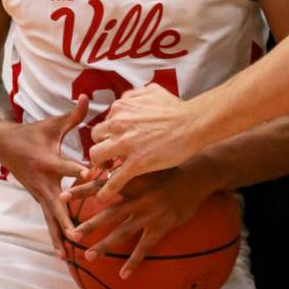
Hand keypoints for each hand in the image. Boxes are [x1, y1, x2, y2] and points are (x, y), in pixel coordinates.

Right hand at [0, 95, 88, 254]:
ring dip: (60, 235)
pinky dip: (55, 236)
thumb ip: (74, 115)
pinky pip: (48, 220)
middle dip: (69, 218)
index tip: (92, 177)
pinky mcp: (39, 200)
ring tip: (70, 254)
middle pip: (57, 203)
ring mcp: (39, 193)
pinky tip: (63, 255)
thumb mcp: (53, 123)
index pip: (66, 167)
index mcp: (47, 161)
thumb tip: (89, 96)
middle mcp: (43, 181)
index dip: (79, 171)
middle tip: (80, 234)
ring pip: (51, 218)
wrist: (3, 144)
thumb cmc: (33, 132)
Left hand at [62, 163, 215, 278]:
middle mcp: (138, 198)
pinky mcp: (161, 226)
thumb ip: (128, 167)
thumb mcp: (148, 163)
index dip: (82, 190)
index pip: (102, 184)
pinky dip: (133, 262)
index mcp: (132, 181)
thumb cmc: (171, 168)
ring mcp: (149, 213)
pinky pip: (145, 247)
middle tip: (70, 234)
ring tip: (89, 257)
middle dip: (88, 224)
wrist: (198, 175)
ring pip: (123, 232)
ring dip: (105, 245)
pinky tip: (123, 274)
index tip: (62, 195)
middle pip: (108, 213)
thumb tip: (106, 165)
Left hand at [88, 83, 198, 199]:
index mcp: (121, 107)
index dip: (108, 133)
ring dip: (100, 165)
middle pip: (95, 139)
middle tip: (111, 154)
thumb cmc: (176, 109)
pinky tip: (103, 197)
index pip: (104, 122)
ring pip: (96, 157)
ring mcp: (126, 144)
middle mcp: (118, 124)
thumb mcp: (153, 92)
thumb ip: (135, 95)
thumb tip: (125, 99)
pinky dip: (106, 190)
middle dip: (102, 146)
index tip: (115, 140)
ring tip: (109, 169)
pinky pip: (114, 180)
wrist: (193, 124)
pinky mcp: (136, 164)